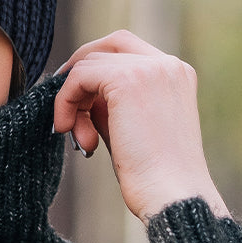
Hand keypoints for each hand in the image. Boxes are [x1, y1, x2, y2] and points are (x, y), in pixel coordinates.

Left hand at [54, 30, 228, 223]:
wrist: (171, 196)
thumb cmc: (152, 174)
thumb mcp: (130, 126)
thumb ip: (109, 102)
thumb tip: (78, 90)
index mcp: (176, 74)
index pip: (127, 49)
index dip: (95, 67)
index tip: (78, 99)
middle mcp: (167, 65)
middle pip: (108, 45)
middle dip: (80, 73)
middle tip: (65, 106)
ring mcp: (150, 69)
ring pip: (88, 64)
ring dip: (72, 99)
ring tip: (80, 138)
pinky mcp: (128, 80)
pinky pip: (79, 77)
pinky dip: (65, 101)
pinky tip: (67, 129)